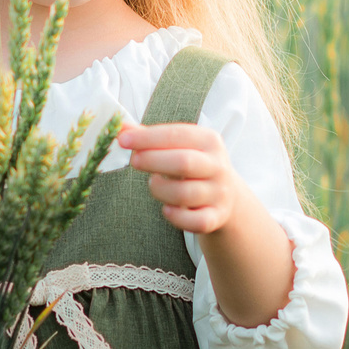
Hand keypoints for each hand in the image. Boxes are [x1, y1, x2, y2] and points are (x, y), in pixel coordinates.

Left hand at [115, 123, 245, 233]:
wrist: (228, 195)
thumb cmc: (193, 166)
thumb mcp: (179, 146)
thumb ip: (150, 137)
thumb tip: (120, 127)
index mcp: (209, 141)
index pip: (177, 134)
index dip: (148, 137)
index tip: (123, 140)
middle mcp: (217, 166)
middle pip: (184, 162)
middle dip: (153, 161)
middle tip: (134, 161)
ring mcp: (219, 193)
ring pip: (184, 194)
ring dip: (160, 189)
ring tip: (154, 184)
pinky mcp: (216, 217)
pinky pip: (195, 221)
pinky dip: (176, 217)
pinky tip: (167, 209)